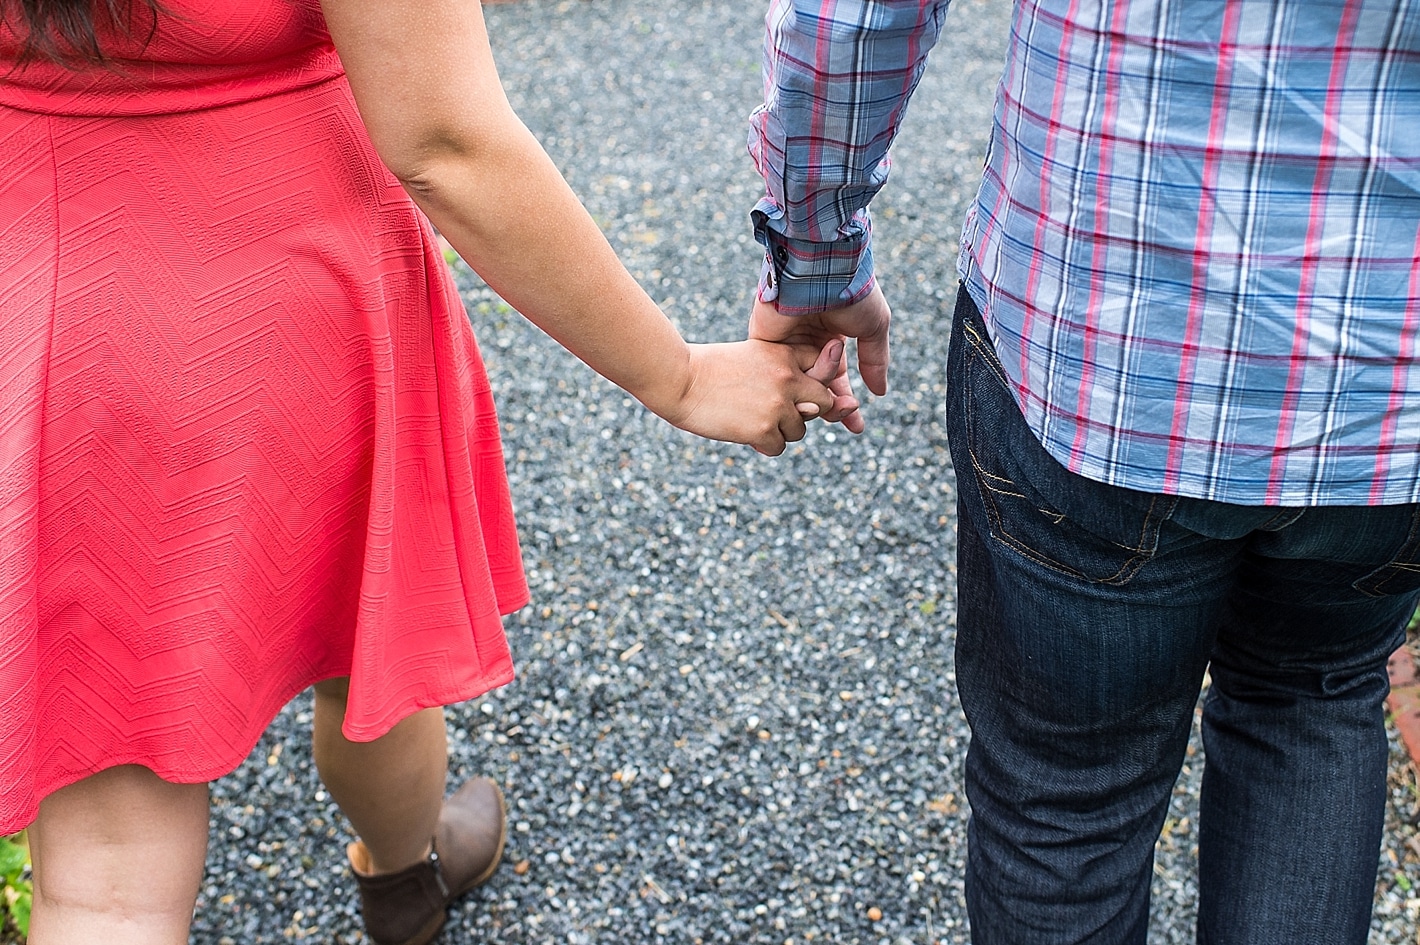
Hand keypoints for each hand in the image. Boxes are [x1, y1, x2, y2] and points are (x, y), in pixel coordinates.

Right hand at [652, 339, 844, 455]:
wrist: (679, 380)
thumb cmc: (711, 368)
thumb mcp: (753, 355)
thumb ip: (783, 373)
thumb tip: (812, 409)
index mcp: (785, 355)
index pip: (824, 370)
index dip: (812, 382)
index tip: (795, 387)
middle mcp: (788, 379)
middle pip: (824, 403)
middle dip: (806, 410)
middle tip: (778, 411)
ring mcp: (777, 405)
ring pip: (800, 430)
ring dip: (780, 430)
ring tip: (752, 419)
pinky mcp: (763, 429)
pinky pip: (779, 447)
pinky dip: (763, 445)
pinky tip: (743, 431)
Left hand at [748, 283, 891, 433]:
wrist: (822, 270)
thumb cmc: (851, 292)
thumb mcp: (873, 327)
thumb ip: (875, 360)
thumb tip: (879, 393)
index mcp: (831, 338)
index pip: (836, 379)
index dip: (846, 402)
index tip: (856, 426)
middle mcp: (807, 343)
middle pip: (814, 388)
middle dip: (830, 408)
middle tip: (845, 419)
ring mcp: (784, 344)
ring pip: (796, 386)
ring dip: (812, 402)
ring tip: (829, 408)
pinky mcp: (763, 342)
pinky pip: (771, 375)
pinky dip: (781, 392)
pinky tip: (789, 410)